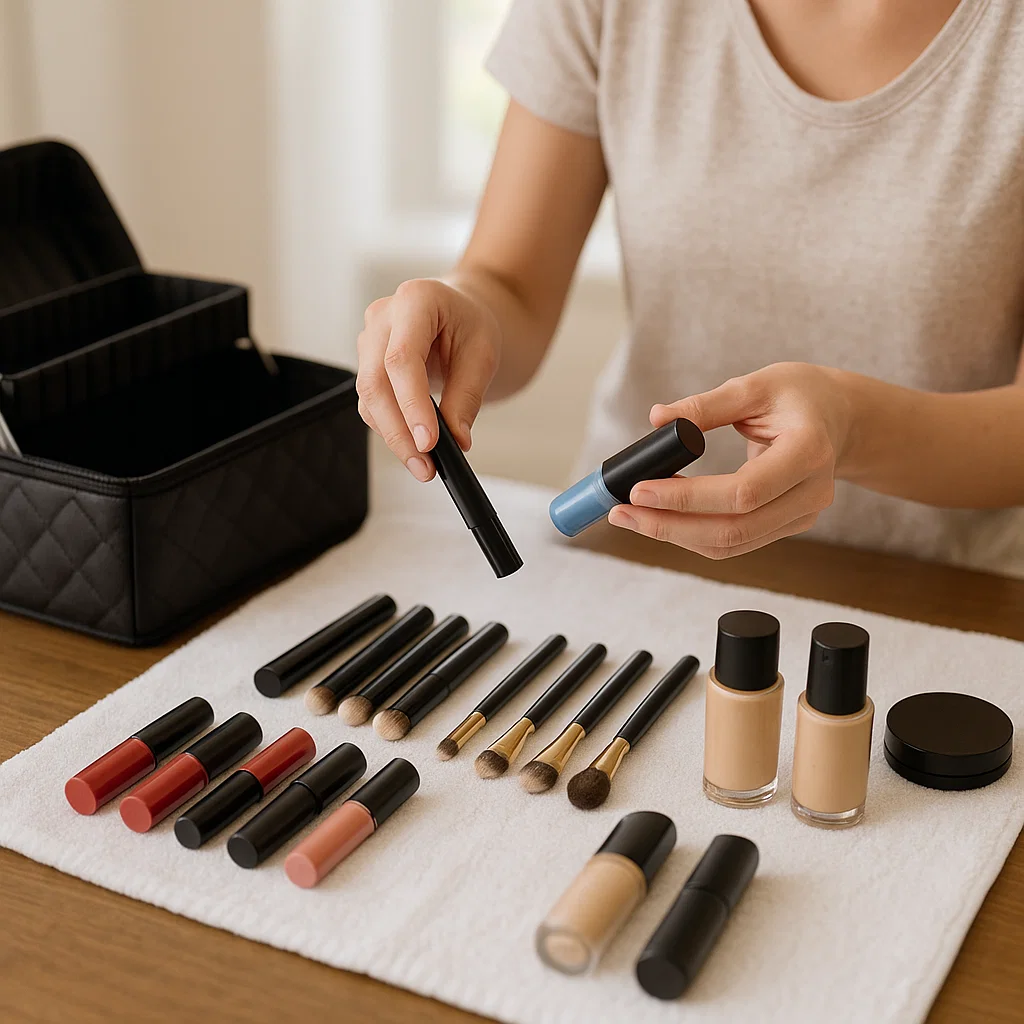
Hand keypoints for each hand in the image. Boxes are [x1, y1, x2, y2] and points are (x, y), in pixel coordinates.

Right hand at [356, 279, 500, 480]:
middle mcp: (383, 317)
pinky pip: (372, 404)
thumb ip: (467, 396)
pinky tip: (413, 449)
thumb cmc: (470, 324)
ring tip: (424, 465)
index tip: (428, 441)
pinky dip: (391, 429)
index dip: (412, 404)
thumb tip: (456, 439)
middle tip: (425, 465)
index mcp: (415, 300)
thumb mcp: (482, 354)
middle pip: (376, 381)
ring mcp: (369, 340)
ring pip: (369, 397)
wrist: (459, 314)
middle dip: (399, 430)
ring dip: (394, 436)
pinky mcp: (367, 365)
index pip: (402, 358)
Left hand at [608, 363, 853, 557]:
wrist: (841, 418)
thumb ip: (706, 404)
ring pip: (732, 544)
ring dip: (675, 536)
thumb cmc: (800, 395)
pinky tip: (660, 520)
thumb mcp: (756, 385)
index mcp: (808, 451)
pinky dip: (693, 535)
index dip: (688, 498)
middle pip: (734, 529)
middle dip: (670, 526)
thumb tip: (656, 418)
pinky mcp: (787, 525)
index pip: (743, 492)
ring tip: (630, 518)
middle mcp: (811, 493)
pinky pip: (736, 541)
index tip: (639, 490)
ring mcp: (802, 515)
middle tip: (621, 512)